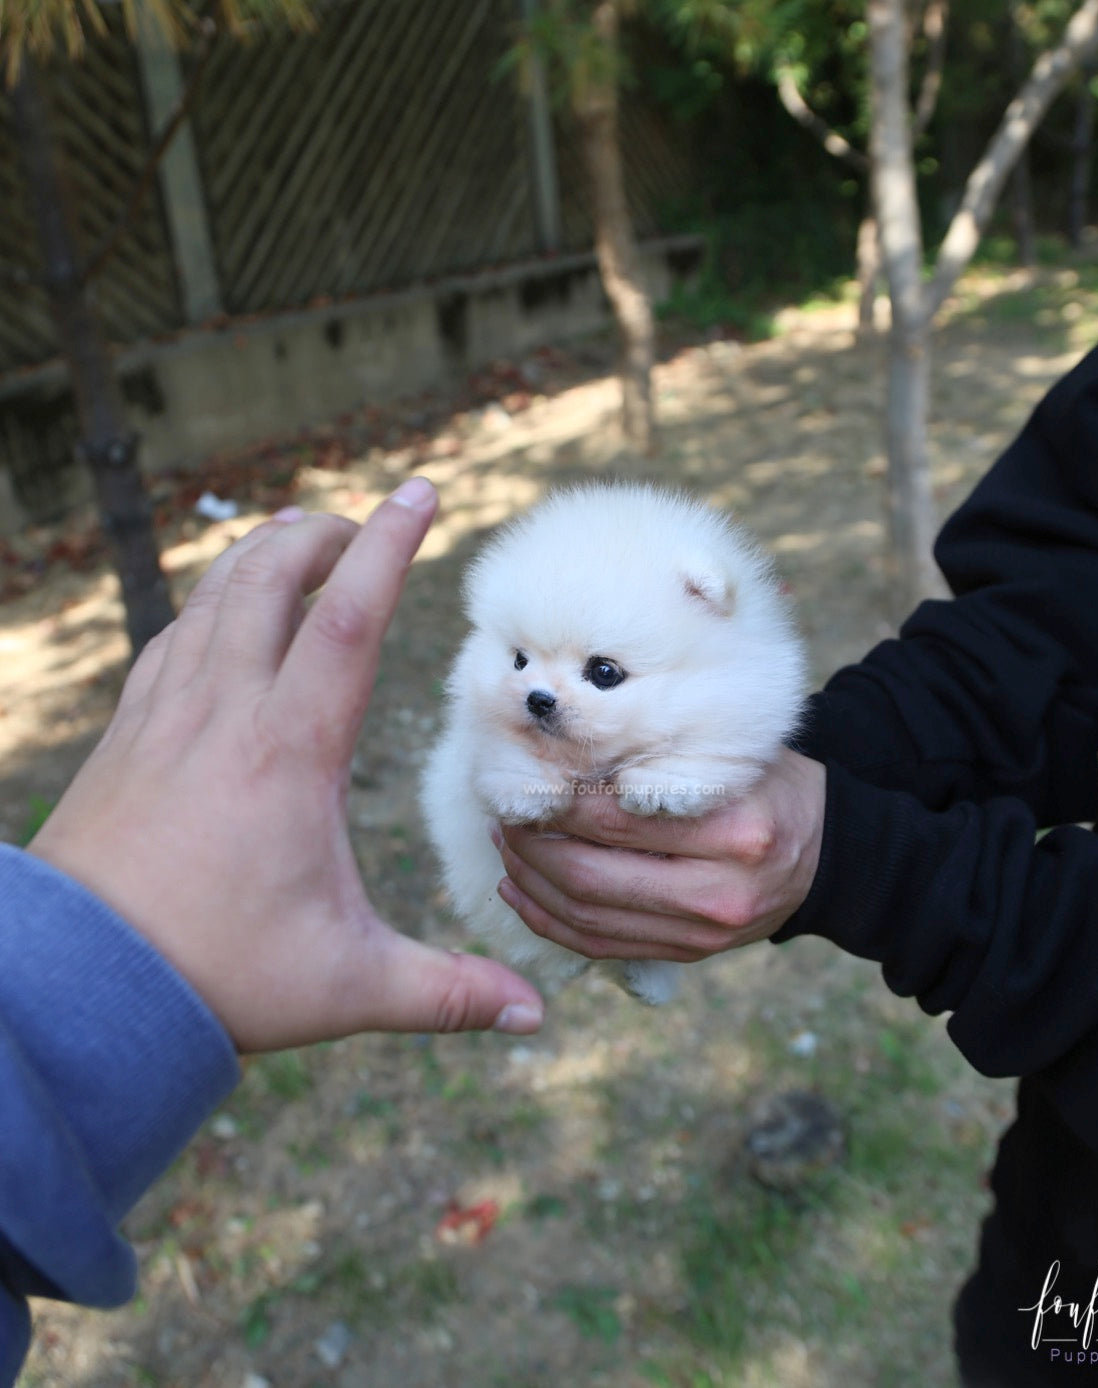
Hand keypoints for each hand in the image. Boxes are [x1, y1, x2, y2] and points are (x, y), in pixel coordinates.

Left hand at [30, 478, 543, 1050]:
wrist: (79, 986)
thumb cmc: (215, 978)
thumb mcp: (346, 987)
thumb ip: (446, 993)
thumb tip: (535, 1018)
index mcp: (287, 752)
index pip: (345, 618)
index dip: (388, 546)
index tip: (419, 491)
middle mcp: (223, 712)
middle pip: (270, 577)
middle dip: (323, 532)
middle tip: (364, 525)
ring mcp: (165, 714)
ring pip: (213, 595)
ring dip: (264, 556)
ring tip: (305, 548)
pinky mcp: (128, 732)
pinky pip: (172, 635)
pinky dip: (209, 601)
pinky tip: (224, 614)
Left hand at [494, 749, 825, 962]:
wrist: (831, 854)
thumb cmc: (772, 789)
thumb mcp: (731, 760)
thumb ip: (660, 761)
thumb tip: (566, 757)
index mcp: (734, 834)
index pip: (618, 820)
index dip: (558, 802)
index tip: (525, 777)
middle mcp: (717, 894)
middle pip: (593, 877)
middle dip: (533, 846)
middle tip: (504, 813)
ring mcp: (702, 935)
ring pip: (588, 919)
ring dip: (533, 884)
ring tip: (506, 847)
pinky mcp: (687, 955)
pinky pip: (601, 947)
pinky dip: (551, 921)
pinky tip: (522, 892)